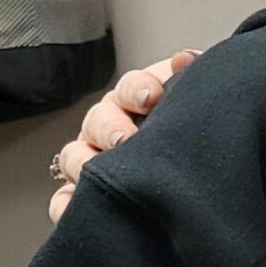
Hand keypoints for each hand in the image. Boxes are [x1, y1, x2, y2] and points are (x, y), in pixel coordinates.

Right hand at [48, 48, 198, 222]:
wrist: (199, 168)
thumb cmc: (189, 129)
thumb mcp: (194, 100)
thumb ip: (189, 79)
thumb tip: (185, 60)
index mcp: (136, 101)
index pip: (130, 87)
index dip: (137, 89)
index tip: (151, 97)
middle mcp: (110, 127)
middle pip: (98, 120)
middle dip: (110, 128)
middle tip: (125, 139)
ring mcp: (94, 160)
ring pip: (75, 156)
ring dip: (83, 162)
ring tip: (99, 172)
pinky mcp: (85, 195)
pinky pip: (66, 200)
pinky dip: (66, 204)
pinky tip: (73, 206)